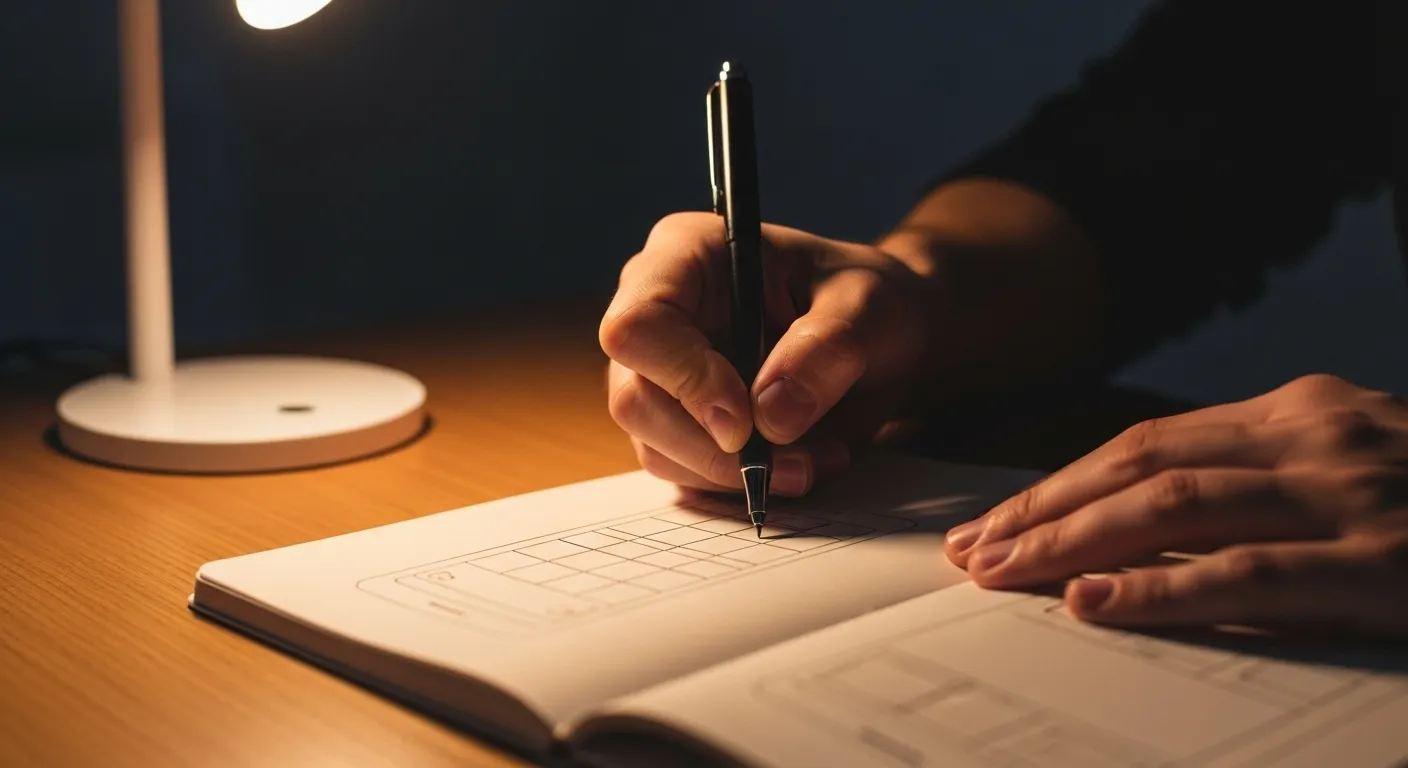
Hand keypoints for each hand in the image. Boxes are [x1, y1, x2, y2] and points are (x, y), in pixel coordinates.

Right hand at [599, 212, 927, 495]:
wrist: (881, 342)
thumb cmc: (868, 304)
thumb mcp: (872, 308)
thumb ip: (828, 347)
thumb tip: (771, 415)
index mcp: (687, 255)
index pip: (640, 324)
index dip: (684, 379)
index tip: (746, 422)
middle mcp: (656, 312)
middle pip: (635, 399)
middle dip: (715, 448)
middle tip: (796, 461)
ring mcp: (658, 373)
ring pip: (655, 446)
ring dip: (735, 473)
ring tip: (816, 458)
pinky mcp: (676, 423)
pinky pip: (684, 473)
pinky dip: (741, 484)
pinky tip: (798, 462)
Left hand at [946, 373, 1407, 636]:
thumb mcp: (1351, 471)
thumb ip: (1259, 487)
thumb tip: (1140, 534)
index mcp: (1298, 413)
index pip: (1145, 442)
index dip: (1059, 483)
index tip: (995, 520)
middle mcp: (1313, 437)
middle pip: (1139, 465)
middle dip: (1043, 510)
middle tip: (969, 550)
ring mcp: (1350, 496)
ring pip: (1174, 506)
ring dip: (1073, 541)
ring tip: (1001, 573)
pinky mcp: (1383, 564)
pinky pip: (1249, 573)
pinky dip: (1164, 590)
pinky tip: (1095, 606)